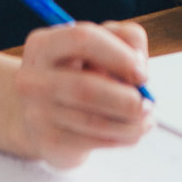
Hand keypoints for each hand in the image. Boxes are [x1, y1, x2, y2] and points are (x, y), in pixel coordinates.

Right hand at [14, 20, 153, 168]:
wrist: (44, 116)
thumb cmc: (80, 72)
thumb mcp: (100, 44)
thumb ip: (125, 39)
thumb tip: (139, 67)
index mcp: (43, 44)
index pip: (82, 39)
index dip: (119, 55)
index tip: (143, 73)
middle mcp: (33, 78)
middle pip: (85, 88)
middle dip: (125, 99)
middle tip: (148, 104)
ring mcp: (37, 113)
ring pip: (93, 121)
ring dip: (130, 123)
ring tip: (146, 119)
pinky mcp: (49, 143)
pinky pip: (93, 142)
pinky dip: (122, 138)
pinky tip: (132, 132)